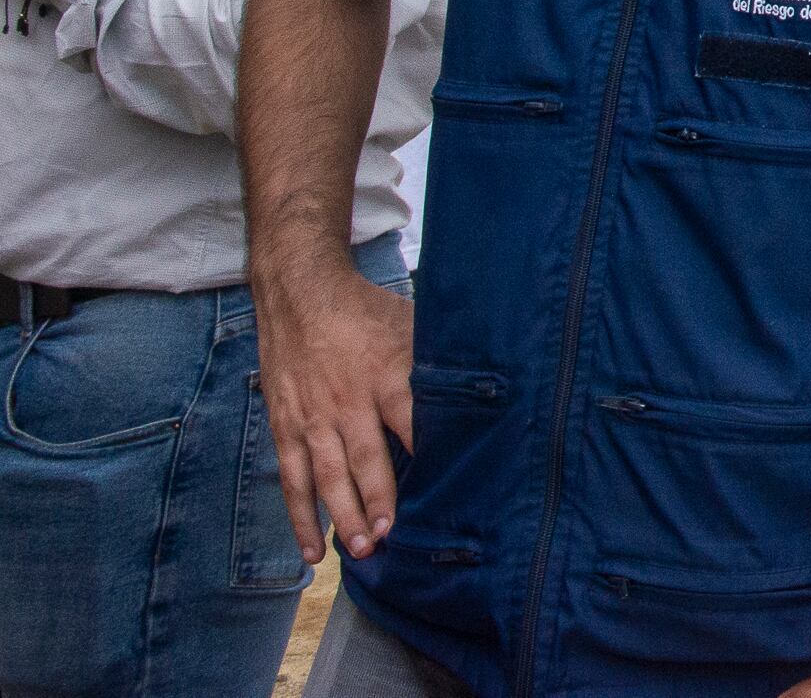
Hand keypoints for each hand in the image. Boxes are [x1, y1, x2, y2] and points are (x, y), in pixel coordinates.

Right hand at [256, 254, 416, 560]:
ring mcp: (313, 418)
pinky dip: (300, 518)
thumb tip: (487, 380)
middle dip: (379, 500)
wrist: (299, 295)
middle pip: (365, 457)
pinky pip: (293, 480)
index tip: (446, 487)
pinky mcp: (286, 428)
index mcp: (386, 373)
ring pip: (327, 477)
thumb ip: (438, 359)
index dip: (427, 452)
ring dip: (342, 517)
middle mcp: (347, 400)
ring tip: (358, 552)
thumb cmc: (366, 312)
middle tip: (390, 538)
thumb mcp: (412, 324)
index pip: (411, 418)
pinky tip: (312, 551)